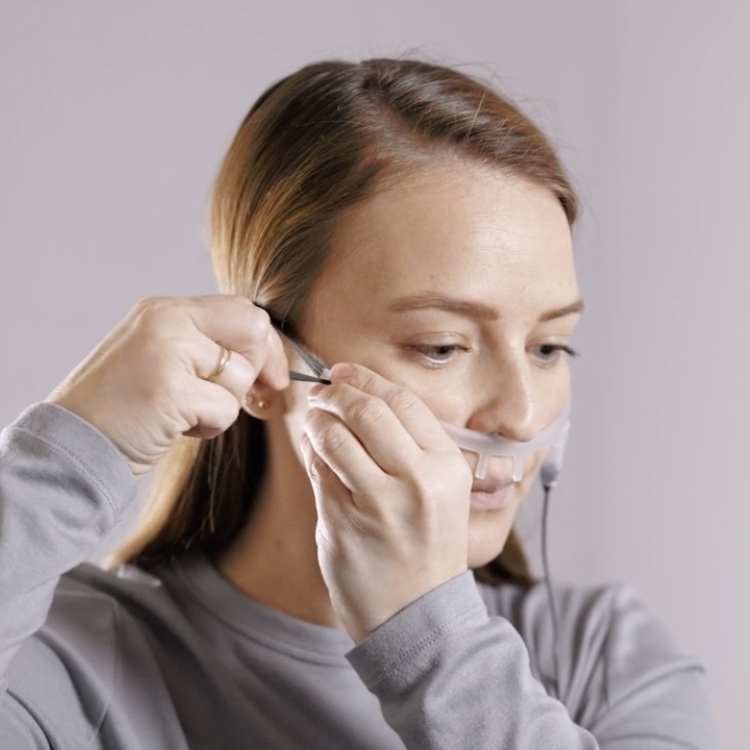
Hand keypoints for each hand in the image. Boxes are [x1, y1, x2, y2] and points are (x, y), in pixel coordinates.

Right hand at [47, 295, 288, 476]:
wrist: (70, 444)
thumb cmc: (121, 409)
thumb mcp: (161, 359)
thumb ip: (204, 347)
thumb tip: (267, 356)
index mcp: (165, 310)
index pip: (241, 309)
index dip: (264, 344)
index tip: (270, 376)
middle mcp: (167, 320)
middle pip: (253, 329)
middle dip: (256, 369)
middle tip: (233, 397)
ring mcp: (168, 352)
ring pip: (241, 376)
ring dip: (223, 406)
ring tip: (184, 413)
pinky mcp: (171, 390)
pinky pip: (226, 409)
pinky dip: (210, 426)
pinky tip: (177, 427)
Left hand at [301, 363, 471, 642]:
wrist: (419, 615)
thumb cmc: (428, 546)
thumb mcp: (443, 491)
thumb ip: (411, 445)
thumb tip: (360, 394)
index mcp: (448, 467)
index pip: (403, 401)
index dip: (366, 379)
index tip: (343, 371)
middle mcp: (418, 482)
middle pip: (366, 411)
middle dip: (335, 393)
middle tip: (322, 392)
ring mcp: (379, 505)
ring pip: (334, 436)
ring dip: (317, 421)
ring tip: (316, 422)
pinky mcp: (344, 525)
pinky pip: (317, 471)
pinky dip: (311, 453)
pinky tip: (315, 453)